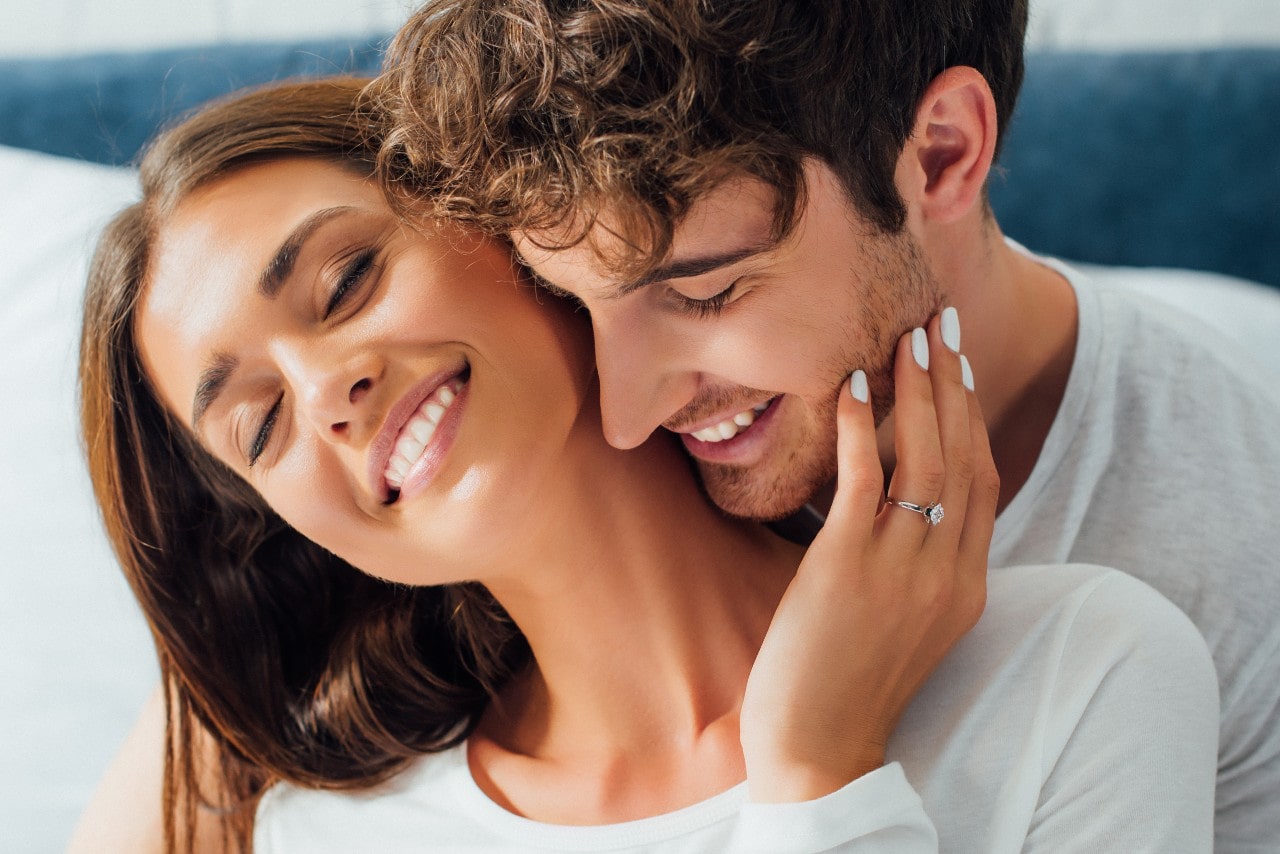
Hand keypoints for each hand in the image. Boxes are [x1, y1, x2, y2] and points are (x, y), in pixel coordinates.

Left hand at [741, 309, 998, 801]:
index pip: (983, 482)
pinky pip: (864, 482)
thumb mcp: (900, 618)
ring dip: (917, 392)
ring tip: (908, 337)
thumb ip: (911, 562)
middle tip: (942, 323)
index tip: (960, 366)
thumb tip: (888, 500)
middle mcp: (947, 573)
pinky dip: (859, 428)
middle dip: (954, 385)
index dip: (973, 417)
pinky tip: (853, 385)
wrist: (818, 747)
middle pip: (963, 458)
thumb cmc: (844, 682)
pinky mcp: (849, 570)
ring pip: (924, 460)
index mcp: (966, 585)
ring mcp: (902, 570)